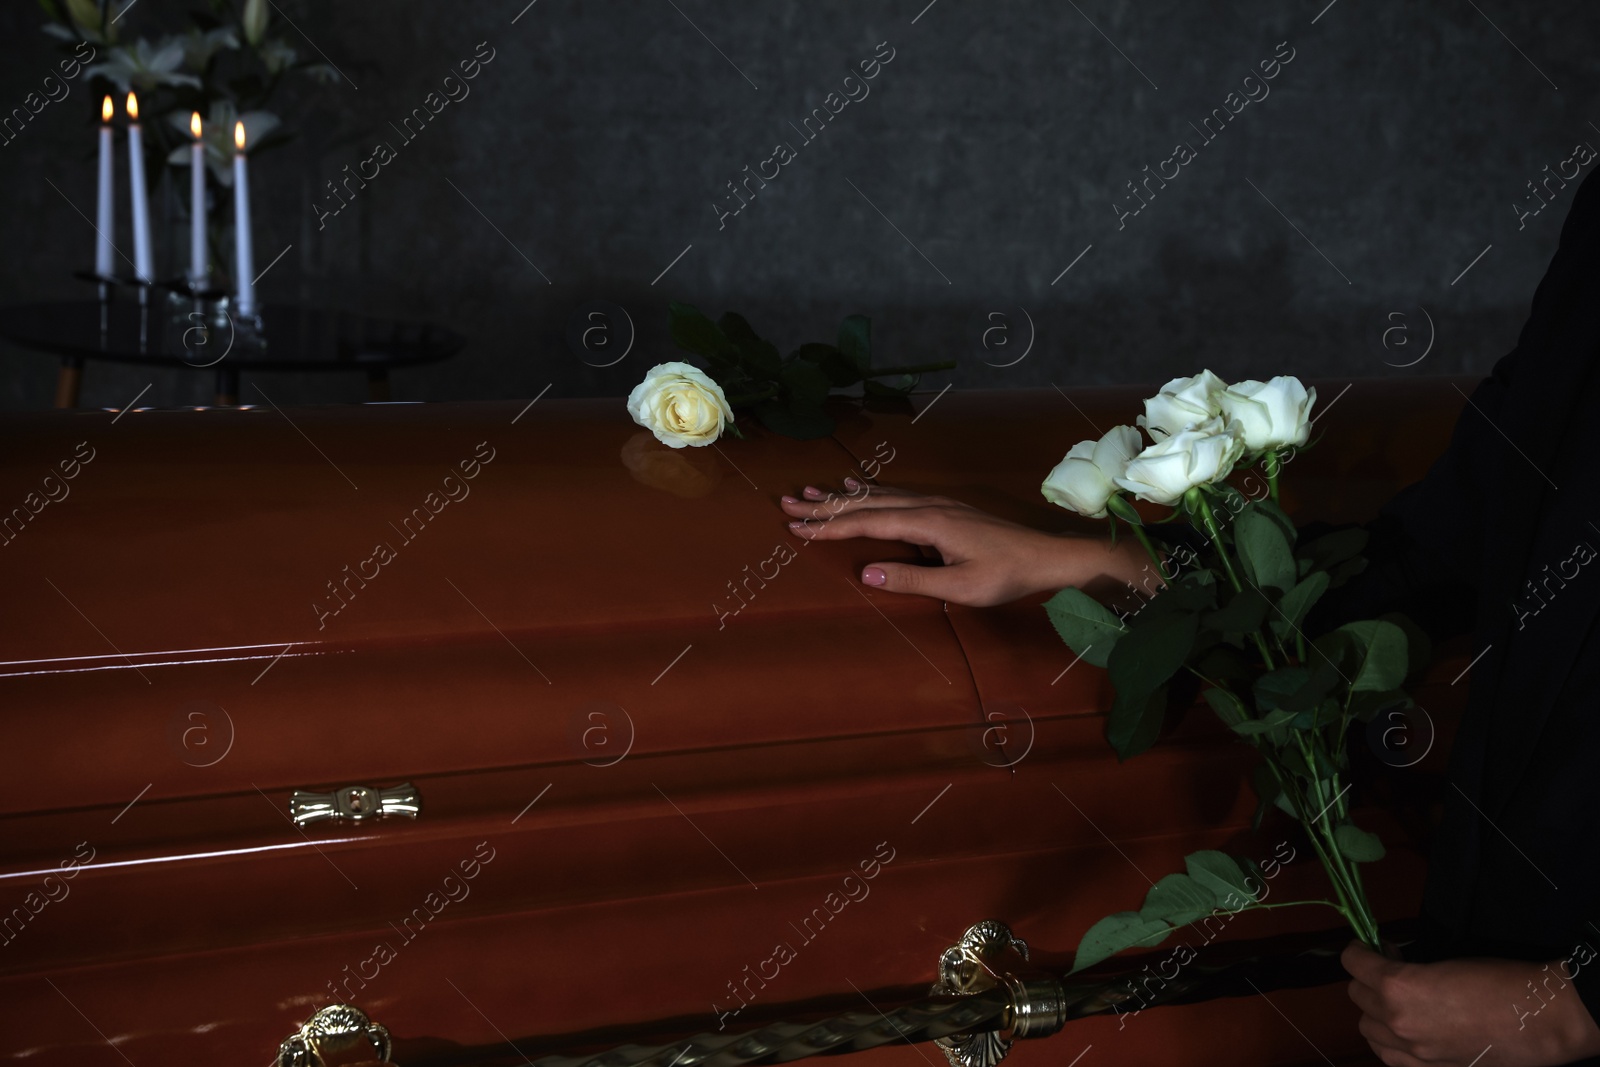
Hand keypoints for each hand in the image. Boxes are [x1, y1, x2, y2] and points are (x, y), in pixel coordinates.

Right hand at [778, 480, 1156, 606]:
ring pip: (881, 494)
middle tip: (788, 503)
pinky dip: (871, 491)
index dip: (830, 526)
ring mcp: (938, 503)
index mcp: (927, 522)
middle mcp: (928, 505)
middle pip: (867, 502)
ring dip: (845, 496)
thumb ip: (912, 579)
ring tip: (813, 493)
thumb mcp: (960, 587)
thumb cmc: (1007, 575)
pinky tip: (861, 488)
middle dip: (826, 505)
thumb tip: (865, 574)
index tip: (797, 528)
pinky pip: (897, 493)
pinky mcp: (946, 507)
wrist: (1047, 555)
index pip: (868, 522)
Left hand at [1342, 941, 1599, 1065]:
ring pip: (1366, 1028)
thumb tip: (1388, 962)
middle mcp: (1396, 1021)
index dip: (1359, 950)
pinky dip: (1388, 1040)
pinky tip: (1404, 1029)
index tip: (1371, 946)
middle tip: (1391, 969)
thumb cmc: (1495, 979)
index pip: (1352, 963)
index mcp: (1397, 988)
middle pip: (1356, 994)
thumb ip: (1406, 967)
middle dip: (1367, 978)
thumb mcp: (1441, 962)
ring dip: (1374, 1010)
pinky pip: (1388, 1055)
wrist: (1537, 1019)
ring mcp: (1412, 1051)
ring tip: (1398, 1001)